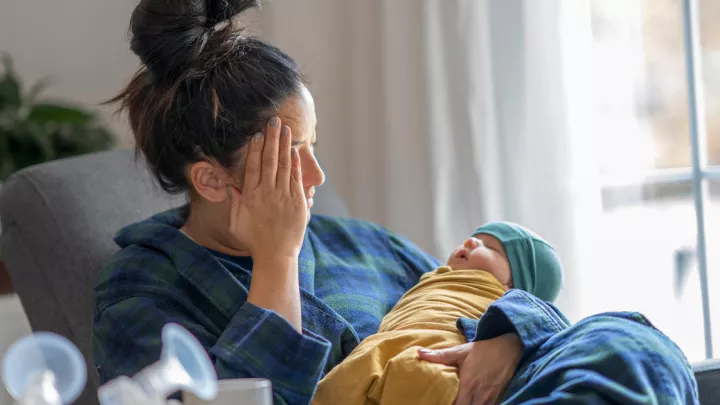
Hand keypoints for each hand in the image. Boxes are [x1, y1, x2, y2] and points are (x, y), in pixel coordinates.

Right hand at [228, 117, 307, 260]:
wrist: (276, 256)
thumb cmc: (254, 241)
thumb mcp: (237, 222)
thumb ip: (234, 202)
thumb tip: (230, 185)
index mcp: (251, 196)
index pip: (253, 167)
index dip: (255, 150)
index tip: (257, 134)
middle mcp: (267, 193)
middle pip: (270, 160)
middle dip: (272, 139)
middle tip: (274, 121)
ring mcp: (283, 197)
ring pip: (284, 166)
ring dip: (285, 146)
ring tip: (286, 129)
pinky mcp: (297, 202)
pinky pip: (296, 179)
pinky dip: (295, 164)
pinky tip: (294, 151)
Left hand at [418, 333, 522, 404]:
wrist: (509, 349)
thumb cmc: (483, 350)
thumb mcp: (461, 351)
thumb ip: (441, 355)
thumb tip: (419, 353)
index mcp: (467, 384)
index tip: (437, 402)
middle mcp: (478, 395)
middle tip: (444, 403)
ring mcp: (489, 399)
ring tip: (456, 403)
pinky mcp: (496, 400)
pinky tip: (469, 403)